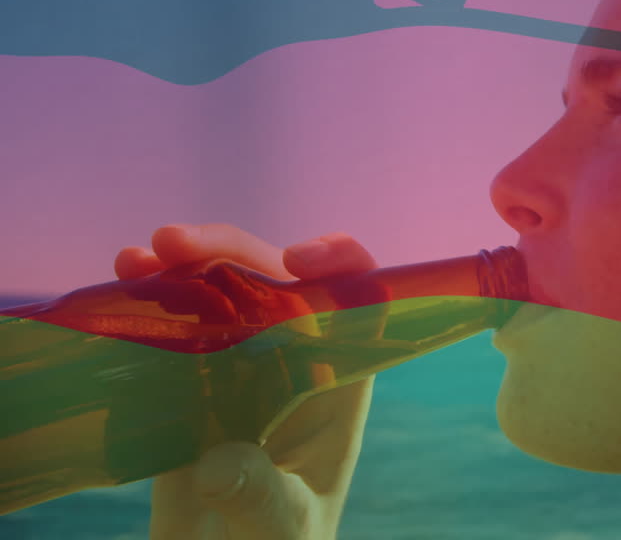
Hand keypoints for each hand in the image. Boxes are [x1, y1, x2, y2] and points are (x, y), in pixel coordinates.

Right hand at [115, 223, 378, 539]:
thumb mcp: (282, 525)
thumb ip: (259, 496)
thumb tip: (219, 464)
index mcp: (337, 378)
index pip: (359, 299)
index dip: (339, 263)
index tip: (297, 258)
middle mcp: (293, 356)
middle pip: (275, 278)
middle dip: (231, 249)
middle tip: (174, 244)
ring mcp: (239, 360)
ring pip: (222, 287)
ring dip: (184, 261)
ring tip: (140, 258)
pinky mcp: (189, 375)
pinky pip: (176, 320)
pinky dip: (152, 291)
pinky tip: (125, 275)